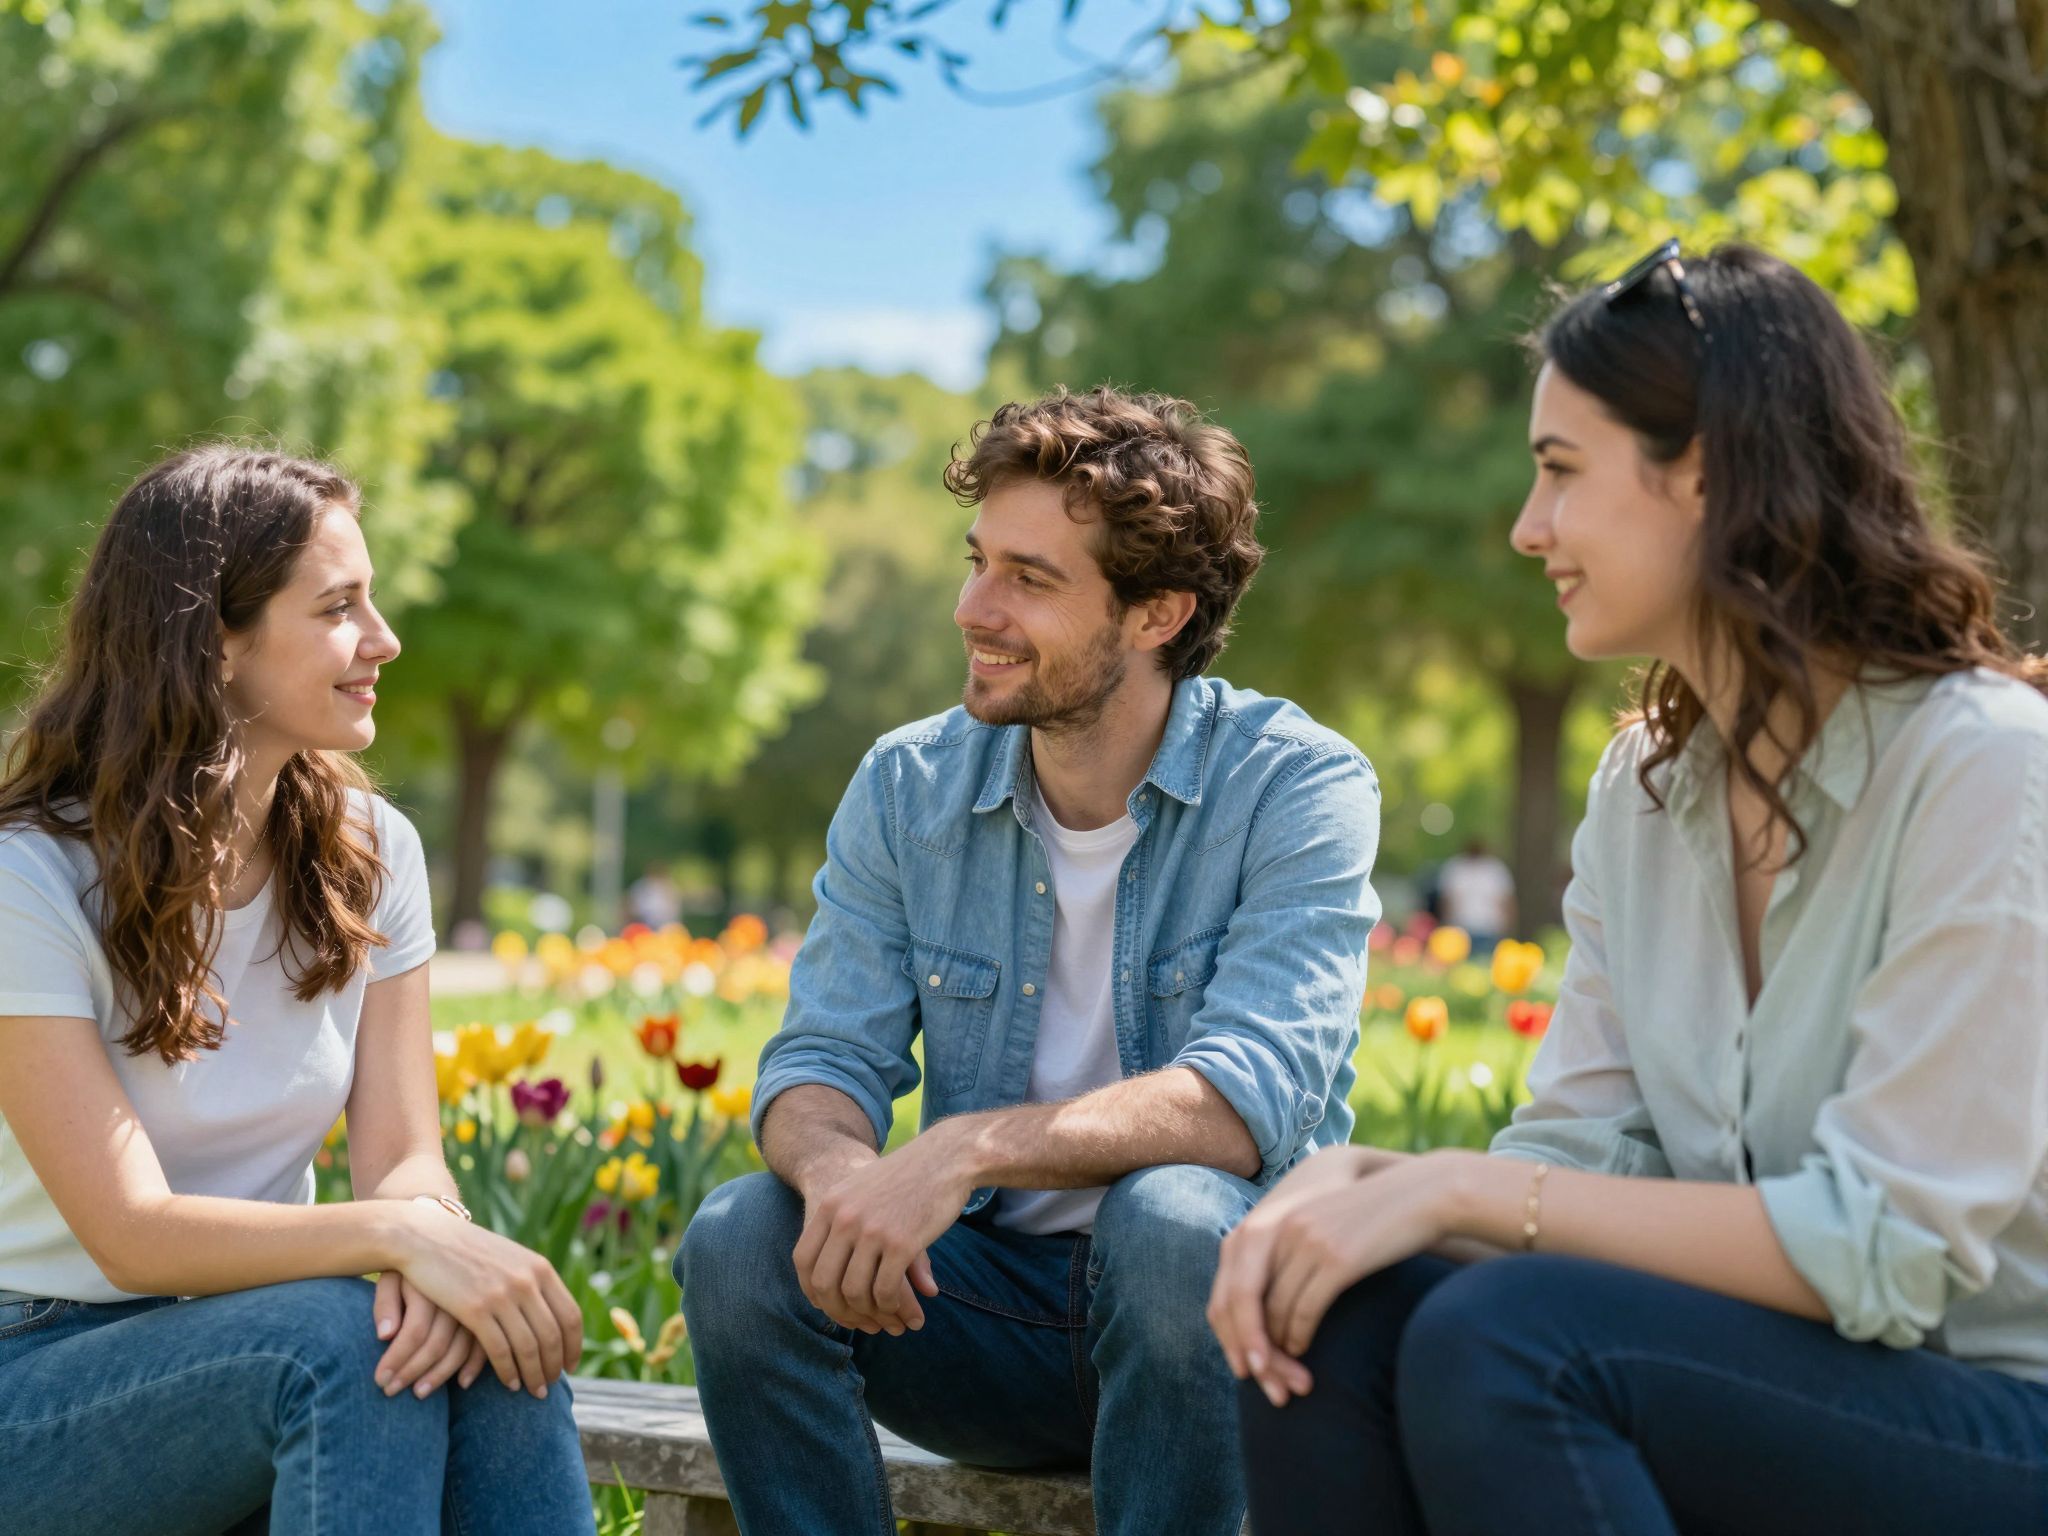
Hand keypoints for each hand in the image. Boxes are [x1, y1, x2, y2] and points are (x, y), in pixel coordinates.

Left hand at [372, 1270, 487, 1397]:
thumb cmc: (410, 1260)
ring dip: (441, 1376)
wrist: (443, 1235)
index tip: (379, 1382)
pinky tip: (462, 1383)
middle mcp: (459, 1294)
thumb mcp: (392, 1275)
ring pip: (462, 1349)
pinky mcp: (496, 1308)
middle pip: (437, 1345)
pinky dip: (475, 1366)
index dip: (395, 1361)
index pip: (413, 1334)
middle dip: (412, 1374)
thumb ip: (385, 1303)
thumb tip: (385, 1335)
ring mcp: (482, 1301)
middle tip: (391, 1393)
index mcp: (432, 1286)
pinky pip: (488, 1343)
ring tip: (419, 1393)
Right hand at [391, 1207, 584, 1397]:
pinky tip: (510, 1383)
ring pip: (529, 1347)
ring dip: (534, 1375)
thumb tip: (553, 1313)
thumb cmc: (467, 1251)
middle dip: (555, 1366)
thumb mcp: (510, 1258)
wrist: (425, 1238)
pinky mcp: (475, 1309)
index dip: (574, 1345)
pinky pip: (500, 1350)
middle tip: (551, 1386)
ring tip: (534, 1391)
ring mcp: (502, 1295)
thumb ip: (532, 1281)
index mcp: (540, 1268)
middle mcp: (527, 1281)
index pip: (570, 1315)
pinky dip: (508, 1372)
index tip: (571, 1366)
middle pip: (552, 1336)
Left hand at [791, 1128, 974, 1335]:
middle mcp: (845, 1218)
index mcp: (831, 1205)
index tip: (829, 1303)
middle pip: (824, 1282)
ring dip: (869, 1313)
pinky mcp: (902, 1243)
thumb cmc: (907, 1177)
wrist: (947, 1157)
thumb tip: (836, 1267)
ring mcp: (872, 1230)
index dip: (812, 1289)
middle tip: (858, 1322)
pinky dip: (890, 1306)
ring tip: (885, 1318)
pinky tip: (901, 1309)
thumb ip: (845, 1229)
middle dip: (840, 1310)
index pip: (803, 1260)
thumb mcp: (864, 1193)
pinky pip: (886, 1290)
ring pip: (855, 1291)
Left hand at [1209, 1145, 1383, 1400]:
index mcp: (1268, 1221)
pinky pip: (1304, 1310)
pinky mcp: (1337, 1259)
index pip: (1231, 1284)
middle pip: (1244, 1301)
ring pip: (1273, 1312)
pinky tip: (1301, 1350)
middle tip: (1258, 1378)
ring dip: (1276, 1351)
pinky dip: (1298, 1337)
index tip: (1241, 1359)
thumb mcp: (1317, 1226)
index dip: (1230, 1327)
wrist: (1420, 1195)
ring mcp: (1306, 1243)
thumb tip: (1267, 1305)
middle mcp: (1280, 1230)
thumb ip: (1287, 1253)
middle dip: (1248, 1346)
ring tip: (1285, 1372)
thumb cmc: (1368, 1219)